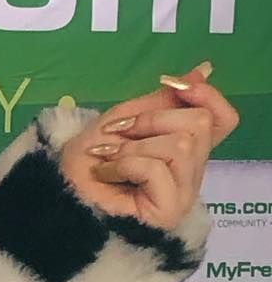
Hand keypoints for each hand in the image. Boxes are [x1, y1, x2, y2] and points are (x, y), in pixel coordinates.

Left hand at [60, 62, 239, 230]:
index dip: (207, 96)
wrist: (58, 192)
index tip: (172, 84)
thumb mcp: (123, 120)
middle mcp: (191, 173)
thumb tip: (203, 71)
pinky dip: (125, 164)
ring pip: (180, 145)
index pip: (223, 119)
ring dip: (133, 146)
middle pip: (200, 124)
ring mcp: (183, 194)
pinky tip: (109, 174)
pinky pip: (158, 168)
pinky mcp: (169, 211)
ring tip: (110, 159)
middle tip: (118, 135)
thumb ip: (162, 101)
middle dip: (151, 120)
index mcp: (185, 150)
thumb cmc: (87, 161)